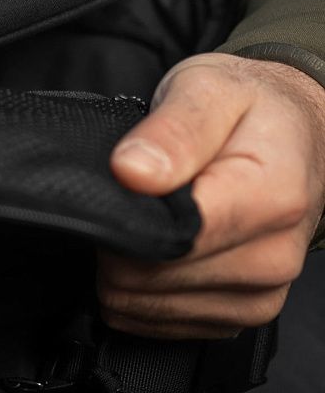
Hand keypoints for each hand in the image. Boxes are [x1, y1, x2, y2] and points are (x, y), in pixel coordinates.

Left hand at [97, 52, 324, 339]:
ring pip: (146, 305)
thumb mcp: (207, 88)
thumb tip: (131, 172)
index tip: (116, 182)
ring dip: (126, 263)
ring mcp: (260, 292)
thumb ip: (173, 130)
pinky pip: (159, 321)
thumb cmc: (248, 105)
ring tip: (144, 211)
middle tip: (129, 189)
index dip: (124, 214)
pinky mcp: (240, 311)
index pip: (172, 237)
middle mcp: (273, 256)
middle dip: (119, 236)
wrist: (293, 129)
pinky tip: (149, 244)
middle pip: (151, 277)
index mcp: (270, 197)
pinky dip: (139, 288)